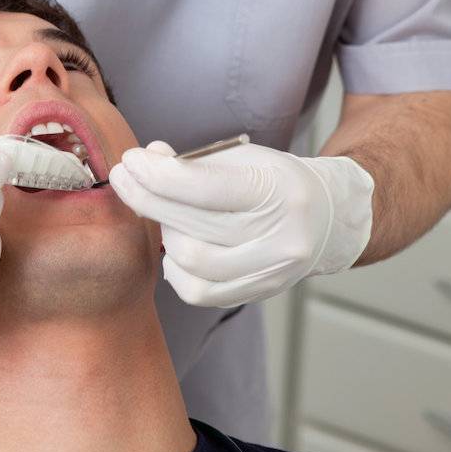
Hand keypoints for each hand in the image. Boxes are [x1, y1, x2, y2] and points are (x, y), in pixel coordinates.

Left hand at [109, 140, 374, 308]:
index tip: (131, 160)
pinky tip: (175, 247)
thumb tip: (145, 161)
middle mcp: (281, 236)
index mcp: (278, 189)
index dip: (158, 175)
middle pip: (192, 226)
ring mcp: (273, 271)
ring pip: (192, 262)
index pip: (204, 187)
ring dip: (163, 234)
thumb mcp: (242, 158)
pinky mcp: (260, 293)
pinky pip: (200, 291)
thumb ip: (192, 163)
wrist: (326, 217)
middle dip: (148, 199)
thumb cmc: (275, 181)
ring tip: (159, 213)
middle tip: (124, 178)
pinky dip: (176, 268)